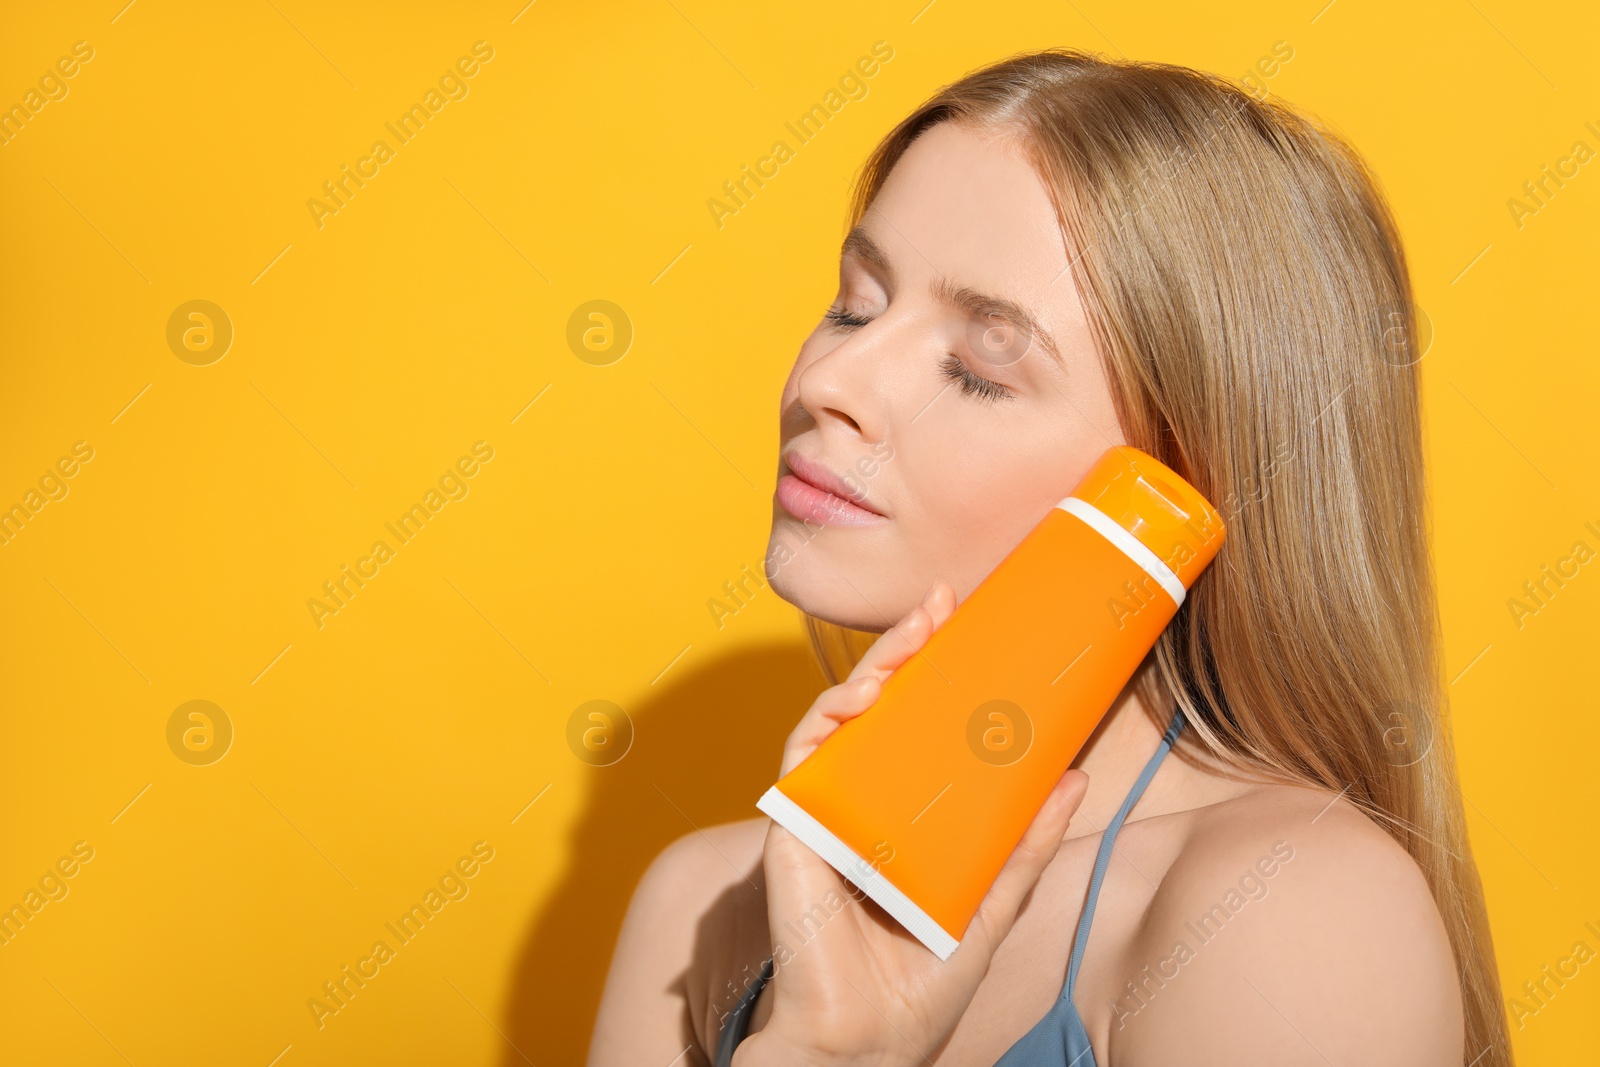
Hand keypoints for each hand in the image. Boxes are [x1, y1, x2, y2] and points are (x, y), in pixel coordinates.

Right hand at [743, 580, 1090, 1066]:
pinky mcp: (793, 828)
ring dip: (867, 673)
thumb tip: (1072, 778)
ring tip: (906, 646)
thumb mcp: (991, 901)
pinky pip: (801, 758)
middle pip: (873, 710)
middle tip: (938, 607)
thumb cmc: (922, 980)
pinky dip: (826, 720)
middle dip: (901, 650)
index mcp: (899, 815)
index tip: (958, 623)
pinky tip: (861, 700)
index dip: (929, 673)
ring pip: (834, 720)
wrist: (872, 1040)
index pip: (911, 727)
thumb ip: (1022, 843)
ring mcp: (823, 812)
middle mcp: (857, 804)